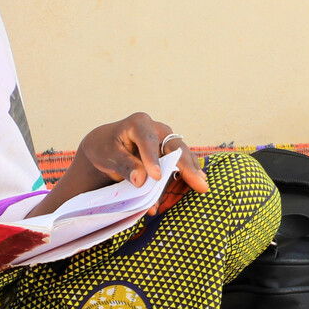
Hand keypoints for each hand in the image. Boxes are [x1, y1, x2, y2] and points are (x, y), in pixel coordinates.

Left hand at [69, 112, 207, 193]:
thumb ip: (124, 166)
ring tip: (202, 185)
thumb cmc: (106, 148)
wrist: (108, 145)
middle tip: (197, 182)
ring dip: (192, 170)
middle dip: (186, 165)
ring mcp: (167, 140)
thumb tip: (141, 180)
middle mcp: (157, 129)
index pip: (147, 140)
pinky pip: (181, 162)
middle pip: (174, 146)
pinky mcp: (170, 152)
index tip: (156, 177)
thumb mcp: (108, 156)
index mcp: (139, 123)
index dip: (152, 158)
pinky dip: (188, 174)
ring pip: (182, 154)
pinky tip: (198, 184)